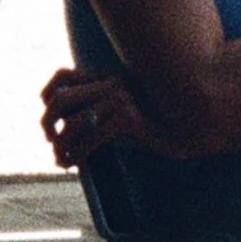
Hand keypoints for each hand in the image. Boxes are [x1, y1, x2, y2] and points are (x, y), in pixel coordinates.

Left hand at [40, 66, 177, 167]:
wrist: (192, 129)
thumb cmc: (158, 125)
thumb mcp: (126, 110)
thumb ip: (102, 108)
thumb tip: (66, 125)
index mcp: (108, 78)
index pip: (63, 76)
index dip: (47, 98)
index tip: (50, 123)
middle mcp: (111, 84)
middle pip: (60, 99)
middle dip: (47, 124)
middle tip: (52, 143)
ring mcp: (121, 99)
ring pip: (73, 123)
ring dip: (61, 147)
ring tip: (61, 161)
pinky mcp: (129, 119)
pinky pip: (91, 139)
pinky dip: (78, 155)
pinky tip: (77, 165)